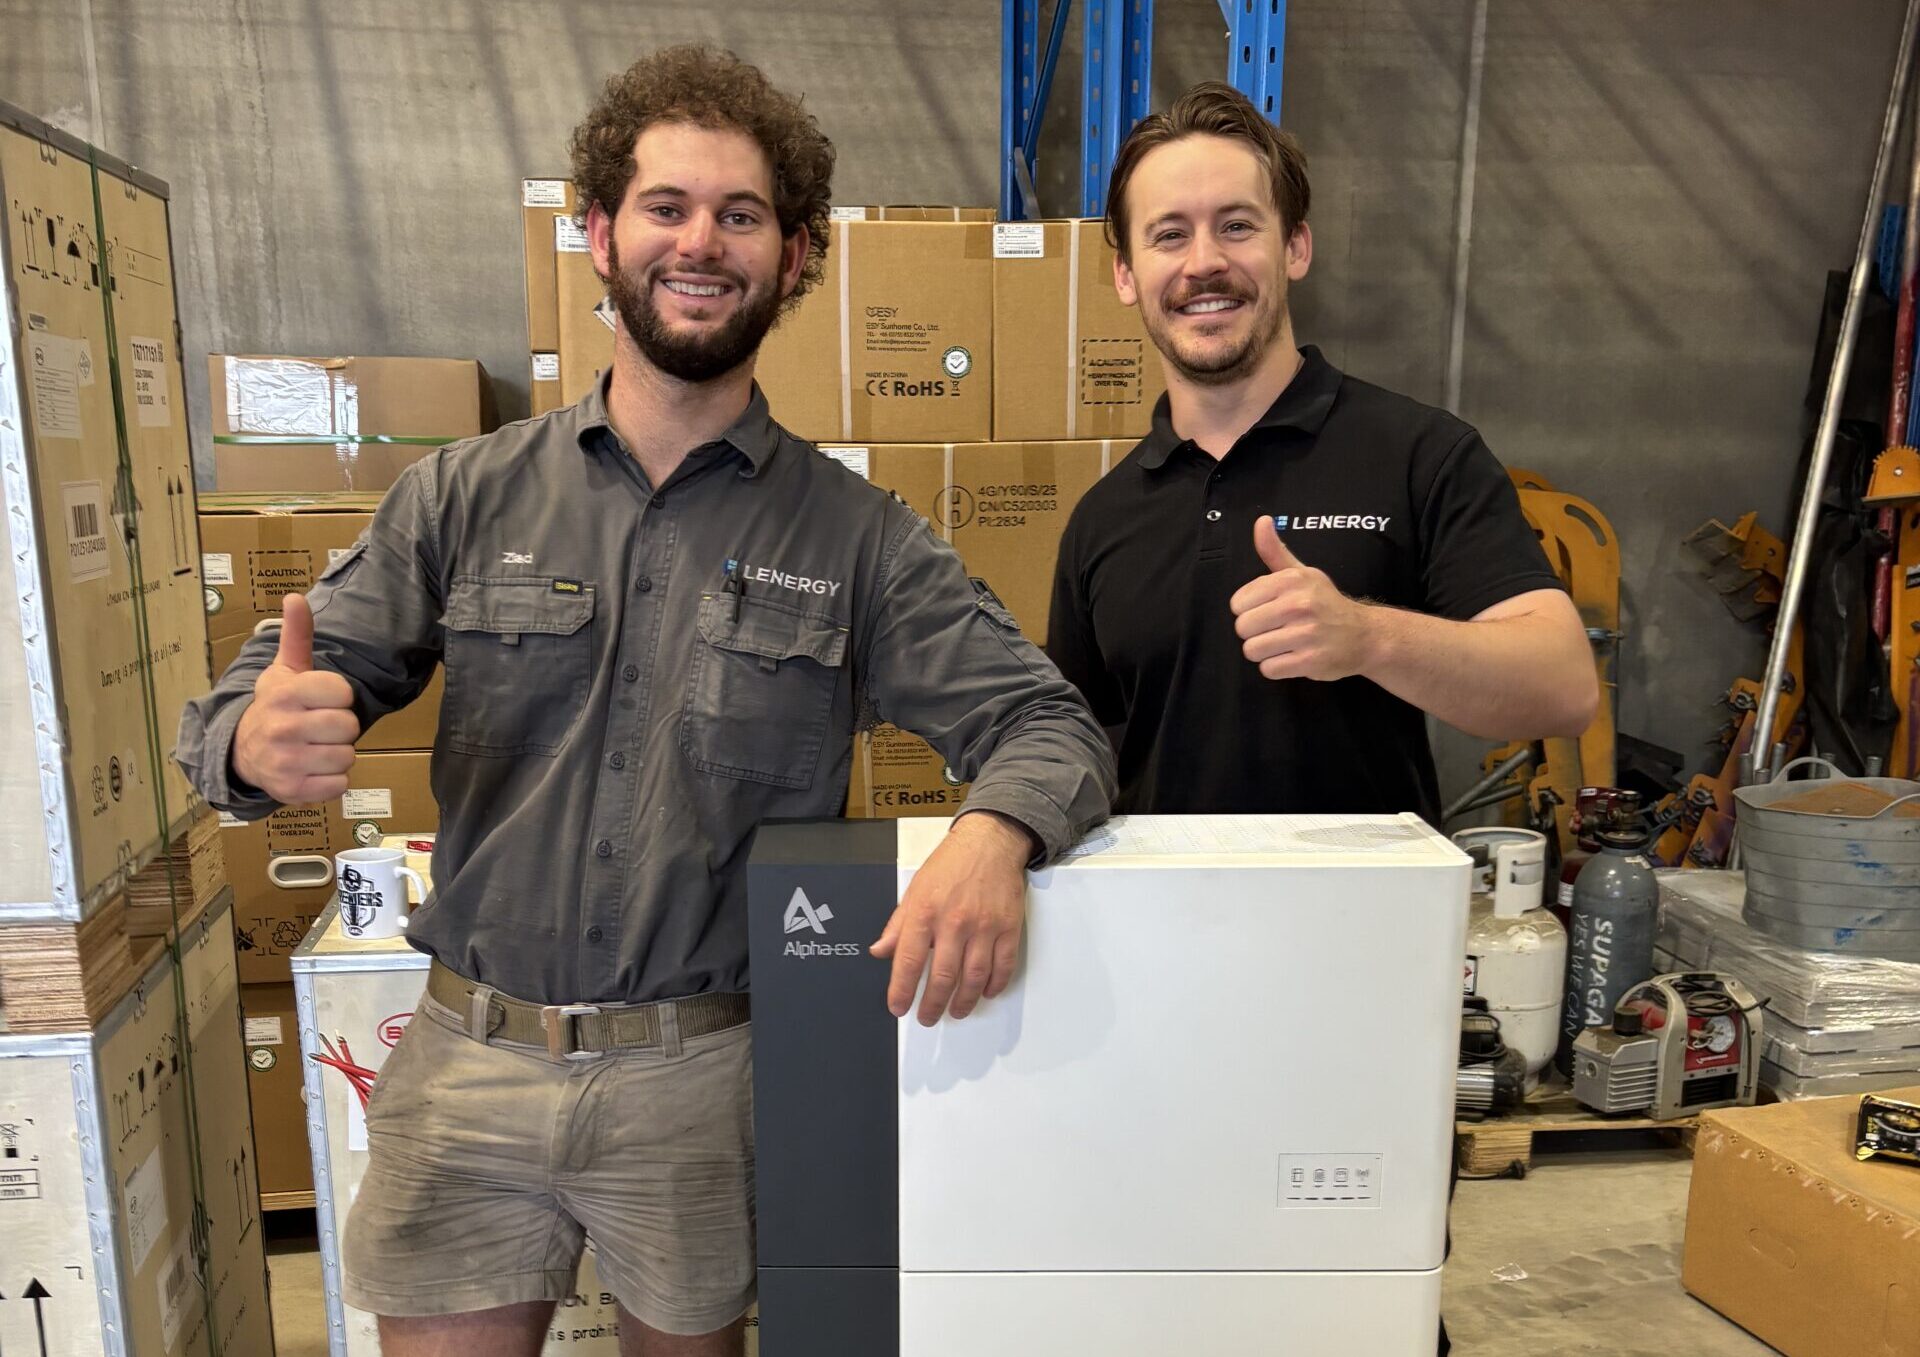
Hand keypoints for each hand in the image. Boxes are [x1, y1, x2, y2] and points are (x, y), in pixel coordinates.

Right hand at [232, 594, 360, 802]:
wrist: (242, 752)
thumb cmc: (277, 706)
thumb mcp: (285, 669)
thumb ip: (297, 635)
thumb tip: (294, 597)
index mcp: (285, 693)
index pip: (343, 692)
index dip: (339, 696)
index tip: (321, 699)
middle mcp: (282, 727)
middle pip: (349, 726)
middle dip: (341, 727)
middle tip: (320, 727)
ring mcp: (285, 761)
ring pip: (347, 756)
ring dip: (338, 754)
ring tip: (315, 747)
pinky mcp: (292, 790)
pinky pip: (339, 785)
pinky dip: (332, 780)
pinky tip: (312, 769)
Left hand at [871, 812, 1032, 1024]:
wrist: (990, 842)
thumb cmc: (950, 865)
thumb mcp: (915, 890)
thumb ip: (898, 924)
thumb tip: (880, 951)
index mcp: (925, 912)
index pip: (908, 960)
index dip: (901, 990)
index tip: (898, 1008)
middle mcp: (954, 921)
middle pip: (942, 976)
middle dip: (932, 1004)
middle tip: (927, 1017)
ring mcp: (984, 926)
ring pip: (974, 977)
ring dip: (963, 1001)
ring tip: (956, 1011)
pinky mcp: (1008, 927)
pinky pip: (1003, 966)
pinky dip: (994, 985)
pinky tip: (985, 993)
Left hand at [1230, 516, 1377, 680]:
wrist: (1364, 635)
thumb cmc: (1325, 603)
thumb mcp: (1302, 573)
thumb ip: (1274, 551)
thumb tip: (1261, 521)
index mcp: (1291, 580)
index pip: (1238, 603)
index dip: (1249, 610)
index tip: (1268, 610)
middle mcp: (1298, 604)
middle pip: (1242, 628)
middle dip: (1255, 633)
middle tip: (1276, 630)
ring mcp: (1305, 634)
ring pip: (1252, 650)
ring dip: (1264, 652)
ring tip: (1284, 644)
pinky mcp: (1310, 661)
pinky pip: (1269, 669)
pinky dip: (1276, 668)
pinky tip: (1292, 658)